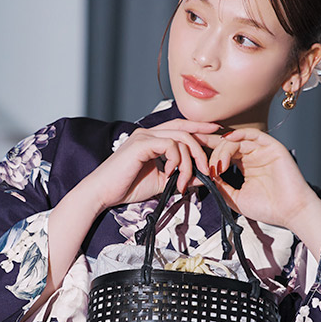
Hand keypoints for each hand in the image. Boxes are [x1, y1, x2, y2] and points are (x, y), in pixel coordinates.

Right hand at [85, 119, 219, 211]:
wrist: (102, 193)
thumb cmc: (126, 188)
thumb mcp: (160, 183)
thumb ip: (179, 177)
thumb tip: (201, 178)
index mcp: (151, 139)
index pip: (181, 128)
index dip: (200, 129)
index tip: (217, 135)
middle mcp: (148, 133)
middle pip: (185, 130)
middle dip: (202, 146)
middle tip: (208, 167)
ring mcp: (144, 136)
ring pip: (180, 138)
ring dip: (189, 161)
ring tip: (185, 180)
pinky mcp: (141, 143)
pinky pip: (170, 145)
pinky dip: (176, 161)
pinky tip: (171, 174)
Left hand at [205, 127, 320, 254]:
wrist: (289, 212)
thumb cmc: (266, 208)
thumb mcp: (235, 198)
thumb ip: (221, 185)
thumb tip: (205, 175)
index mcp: (245, 166)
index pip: (223, 153)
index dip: (208, 151)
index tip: (192, 152)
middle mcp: (252, 156)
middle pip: (226, 145)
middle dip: (212, 151)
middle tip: (206, 166)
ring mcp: (262, 151)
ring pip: (236, 140)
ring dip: (223, 150)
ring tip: (218, 165)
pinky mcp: (272, 147)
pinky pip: (253, 134)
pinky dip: (239, 135)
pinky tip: (227, 142)